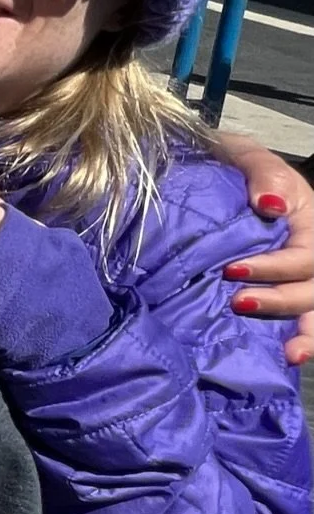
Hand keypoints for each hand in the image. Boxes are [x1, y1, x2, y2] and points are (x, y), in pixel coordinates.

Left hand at [214, 133, 313, 363]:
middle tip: (238, 301)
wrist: (209, 174)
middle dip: (281, 300)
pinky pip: (304, 321)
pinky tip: (289, 357)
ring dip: (306, 332)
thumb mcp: (245, 156)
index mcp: (309, 220)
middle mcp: (312, 252)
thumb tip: (270, 205)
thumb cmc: (229, 165)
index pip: (306, 254)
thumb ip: (262, 173)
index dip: (276, 267)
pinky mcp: (283, 292)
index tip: (233, 270)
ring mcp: (301, 276)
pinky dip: (303, 340)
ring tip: (288, 351)